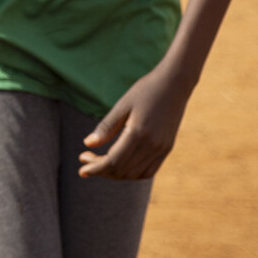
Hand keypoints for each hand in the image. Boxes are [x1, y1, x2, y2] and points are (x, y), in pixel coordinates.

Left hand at [79, 62, 191, 178]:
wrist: (175, 83)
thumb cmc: (145, 90)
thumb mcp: (122, 105)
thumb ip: (106, 127)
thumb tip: (87, 144)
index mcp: (139, 134)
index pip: (113, 162)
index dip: (96, 169)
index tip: (82, 170)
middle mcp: (153, 145)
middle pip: (122, 170)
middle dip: (101, 170)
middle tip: (85, 159)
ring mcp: (162, 149)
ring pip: (135, 174)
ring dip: (115, 173)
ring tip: (99, 162)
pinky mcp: (167, 148)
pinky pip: (149, 170)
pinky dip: (132, 173)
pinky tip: (119, 163)